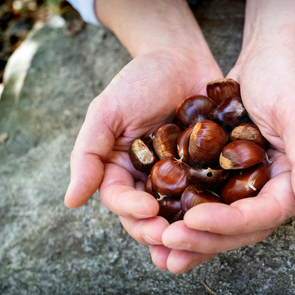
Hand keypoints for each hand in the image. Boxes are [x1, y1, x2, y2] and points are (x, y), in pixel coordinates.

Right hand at [64, 50, 221, 268]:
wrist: (181, 58)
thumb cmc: (139, 81)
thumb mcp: (107, 112)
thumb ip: (88, 154)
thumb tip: (70, 201)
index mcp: (121, 170)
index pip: (119, 199)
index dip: (131, 210)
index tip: (148, 210)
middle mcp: (148, 180)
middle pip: (148, 216)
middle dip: (157, 230)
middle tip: (172, 236)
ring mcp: (180, 178)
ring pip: (179, 214)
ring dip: (185, 230)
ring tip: (196, 236)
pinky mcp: (208, 171)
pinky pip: (210, 195)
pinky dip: (214, 210)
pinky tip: (224, 219)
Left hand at [159, 45, 294, 270]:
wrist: (266, 56)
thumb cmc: (286, 77)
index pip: (265, 214)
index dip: (231, 223)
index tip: (194, 220)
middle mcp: (274, 189)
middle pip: (241, 227)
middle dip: (204, 238)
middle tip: (166, 240)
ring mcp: (250, 184)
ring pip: (222, 222)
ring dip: (192, 237)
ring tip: (159, 247)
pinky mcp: (229, 176)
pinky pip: (208, 202)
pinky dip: (186, 216)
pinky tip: (160, 225)